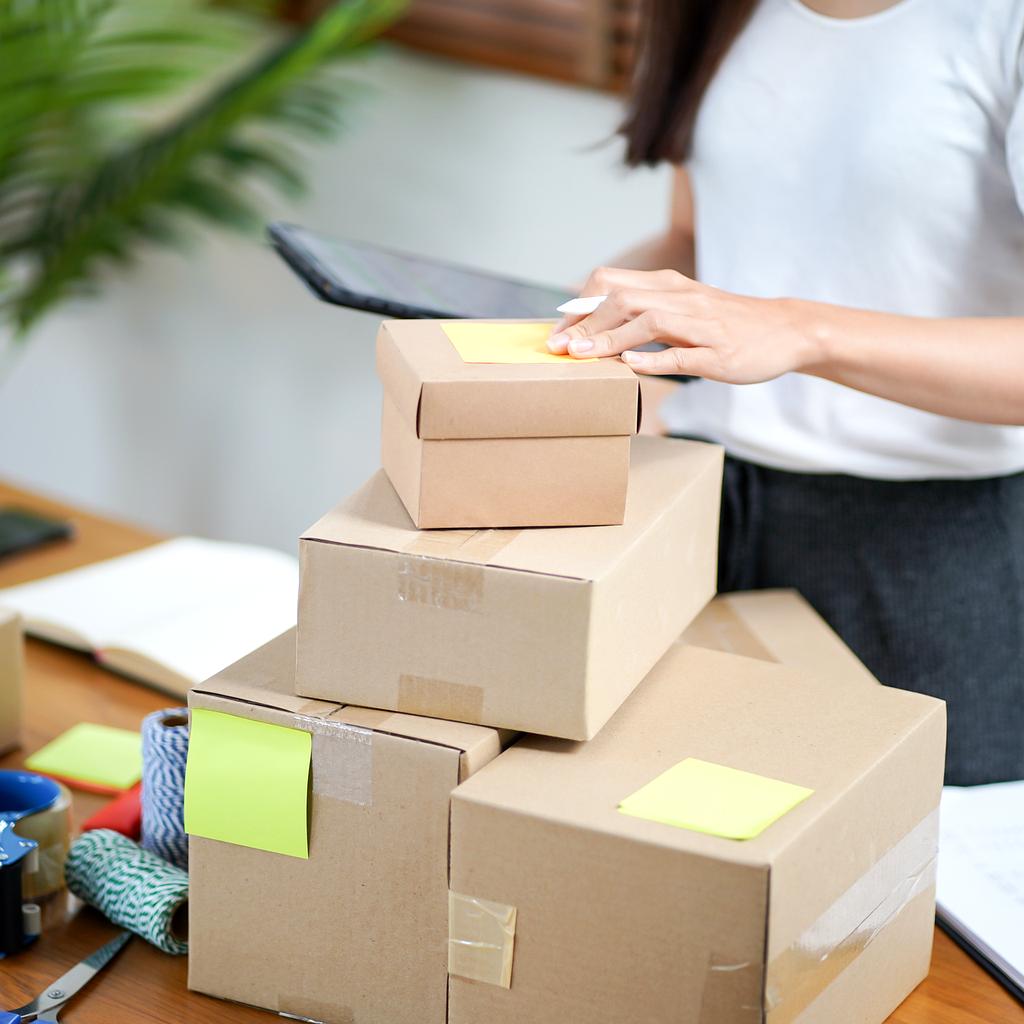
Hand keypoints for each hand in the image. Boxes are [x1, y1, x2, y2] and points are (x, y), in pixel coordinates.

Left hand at [548, 267, 819, 382]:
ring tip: (583, 355)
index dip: (580, 305)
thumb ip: (645, 311)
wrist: (786, 330)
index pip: (612, 282)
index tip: (559, 332)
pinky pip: (681, 354)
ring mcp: (702, 325)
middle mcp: (682, 299)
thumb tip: (597, 323)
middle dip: (586, 323)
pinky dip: (652, 360)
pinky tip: (628, 366)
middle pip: (623, 299)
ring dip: (611, 339)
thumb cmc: (726, 323)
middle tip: (560, 348)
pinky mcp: (719, 353)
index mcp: (670, 286)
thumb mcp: (684, 307)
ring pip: (648, 322)